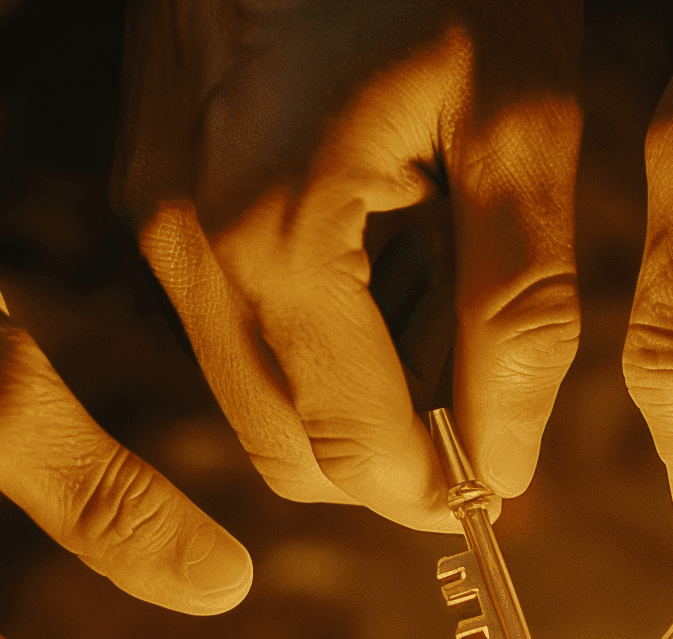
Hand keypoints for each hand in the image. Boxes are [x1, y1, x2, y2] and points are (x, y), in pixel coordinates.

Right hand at [122, 0, 582, 530]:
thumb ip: (517, 308)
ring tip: (446, 289)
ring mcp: (155, 213)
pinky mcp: (151, 179)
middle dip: (390, 455)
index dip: (445, 485)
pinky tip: (386, 237)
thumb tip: (503, 468)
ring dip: (350, 389)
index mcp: (276, 239)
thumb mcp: (520, 118)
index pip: (354, 457)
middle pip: (286, 451)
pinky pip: (227, 314)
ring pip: (252, 391)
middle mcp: (187, 245)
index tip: (515, 463)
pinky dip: (310, 322)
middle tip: (488, 386)